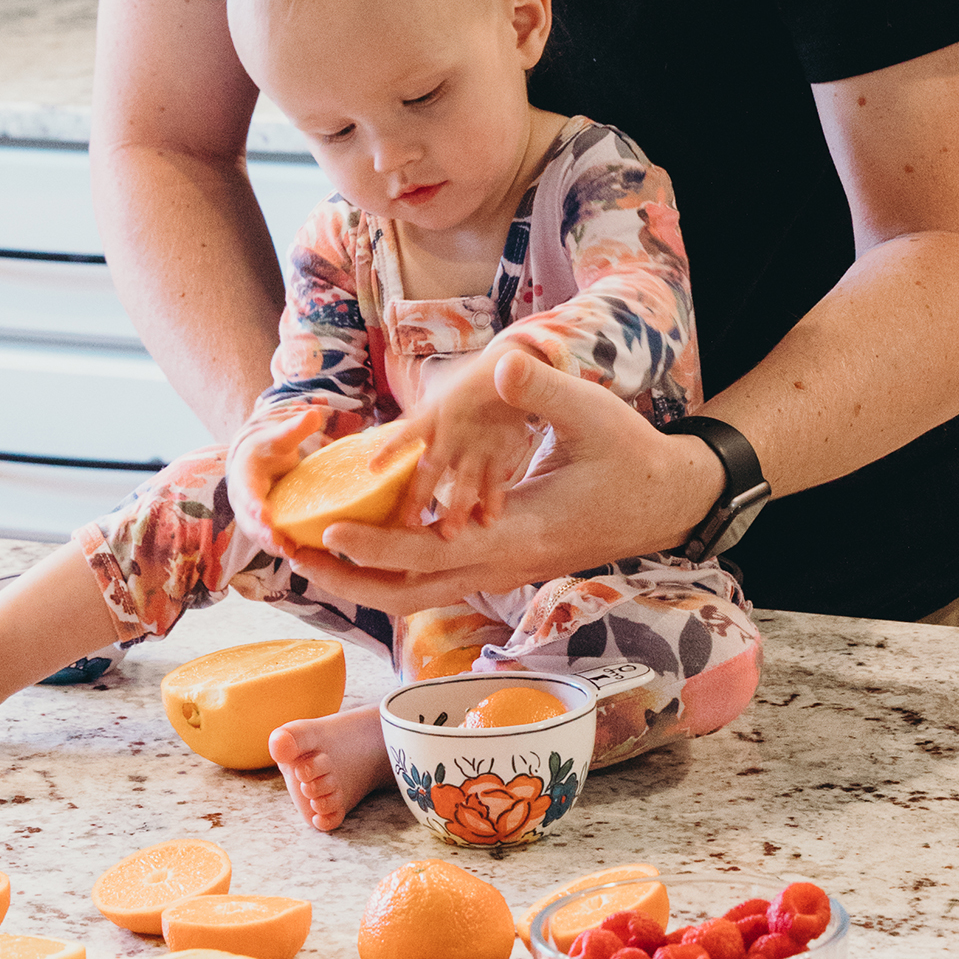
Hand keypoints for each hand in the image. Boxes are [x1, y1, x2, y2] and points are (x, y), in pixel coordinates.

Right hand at [224, 402, 325, 546]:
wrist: (260, 461)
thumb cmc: (269, 447)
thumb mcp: (279, 436)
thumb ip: (294, 427)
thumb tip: (313, 413)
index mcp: (244, 476)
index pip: (246, 491)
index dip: (253, 504)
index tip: (264, 514)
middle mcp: (244, 501)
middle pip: (250, 521)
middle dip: (263, 533)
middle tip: (280, 543)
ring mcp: (253, 518)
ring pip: (261, 536)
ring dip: (275, 547)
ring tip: (293, 554)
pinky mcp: (266, 528)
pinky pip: (273, 541)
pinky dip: (285, 549)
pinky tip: (304, 556)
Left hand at [315, 345, 723, 608]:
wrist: (668, 502)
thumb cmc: (634, 457)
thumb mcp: (595, 414)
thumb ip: (544, 390)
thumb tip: (500, 364)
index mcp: (520, 534)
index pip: (433, 554)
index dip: (377, 544)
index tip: (328, 529)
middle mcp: (503, 564)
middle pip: (408, 594)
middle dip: (347, 579)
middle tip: (291, 554)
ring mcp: (500, 571)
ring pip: (417, 593)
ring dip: (362, 578)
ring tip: (306, 554)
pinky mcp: (499, 562)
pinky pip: (433, 578)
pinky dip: (390, 568)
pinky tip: (358, 544)